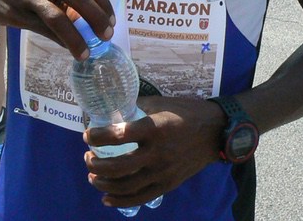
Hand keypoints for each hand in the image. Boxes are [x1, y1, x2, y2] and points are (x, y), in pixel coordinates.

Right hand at [0, 0, 114, 58]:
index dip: (103, 3)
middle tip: (107, 35)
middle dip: (97, 18)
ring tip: (87, 52)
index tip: (112, 20)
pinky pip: (41, 27)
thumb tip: (90, 17)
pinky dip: (58, 39)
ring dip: (77, 36)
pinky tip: (68, 48)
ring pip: (59, 16)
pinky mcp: (15, 10)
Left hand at [82, 96, 224, 208]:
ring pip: (126, 185)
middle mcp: (157, 153)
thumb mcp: (161, 103)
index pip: (118, 135)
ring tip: (93, 175)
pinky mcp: (168, 185)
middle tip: (87, 157)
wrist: (215, 132)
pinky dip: (120, 200)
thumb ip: (138, 106)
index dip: (98, 136)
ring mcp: (163, 172)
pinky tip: (106, 198)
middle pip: (118, 166)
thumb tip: (114, 107)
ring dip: (103, 183)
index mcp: (154, 129)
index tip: (87, 135)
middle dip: (96, 164)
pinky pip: (140, 197)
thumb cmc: (186, 113)